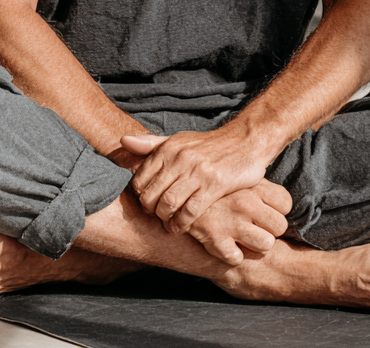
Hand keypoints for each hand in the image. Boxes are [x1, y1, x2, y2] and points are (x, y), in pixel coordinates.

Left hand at [121, 128, 271, 232]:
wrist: (246, 141)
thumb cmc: (209, 145)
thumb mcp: (180, 140)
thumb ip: (151, 143)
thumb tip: (123, 142)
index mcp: (168, 148)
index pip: (140, 180)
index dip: (140, 197)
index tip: (148, 205)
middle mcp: (180, 158)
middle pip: (151, 195)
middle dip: (150, 212)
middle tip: (156, 218)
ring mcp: (197, 171)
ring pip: (168, 204)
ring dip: (165, 220)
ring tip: (168, 225)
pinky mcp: (214, 184)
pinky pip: (190, 211)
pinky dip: (181, 224)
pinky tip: (181, 228)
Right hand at [188, 179, 291, 265]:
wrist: (179, 196)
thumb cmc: (217, 190)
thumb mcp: (239, 179)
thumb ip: (262, 188)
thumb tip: (284, 200)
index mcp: (253, 186)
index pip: (285, 203)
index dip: (277, 209)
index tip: (265, 210)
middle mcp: (245, 203)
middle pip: (280, 226)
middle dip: (270, 229)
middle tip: (255, 226)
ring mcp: (231, 222)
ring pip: (265, 245)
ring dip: (255, 245)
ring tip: (244, 237)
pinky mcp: (216, 240)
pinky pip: (237, 258)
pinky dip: (232, 255)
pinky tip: (225, 243)